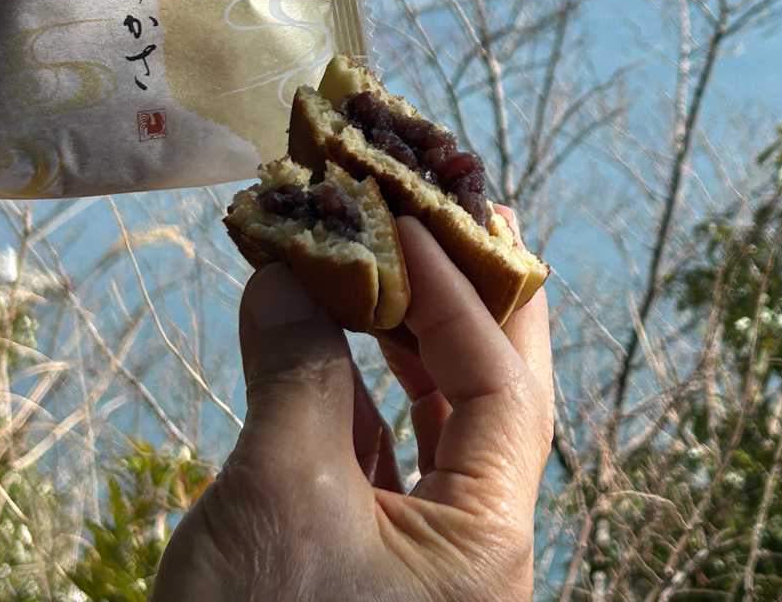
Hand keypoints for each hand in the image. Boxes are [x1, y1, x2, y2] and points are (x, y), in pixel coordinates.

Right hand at [154, 208, 553, 600]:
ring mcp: (419, 559)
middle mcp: (471, 547)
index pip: (503, 387)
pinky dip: (350, 395)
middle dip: (470, 305)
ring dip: (405, 342)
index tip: (415, 219)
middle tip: (451, 217)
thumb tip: (289, 271)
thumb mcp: (278, 497)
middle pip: (492, 398)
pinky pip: (378, 459)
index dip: (464, 294)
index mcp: (487, 541)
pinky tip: (323, 343)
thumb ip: (296, 376)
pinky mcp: (361, 565)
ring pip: (435, 426)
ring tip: (384, 261)